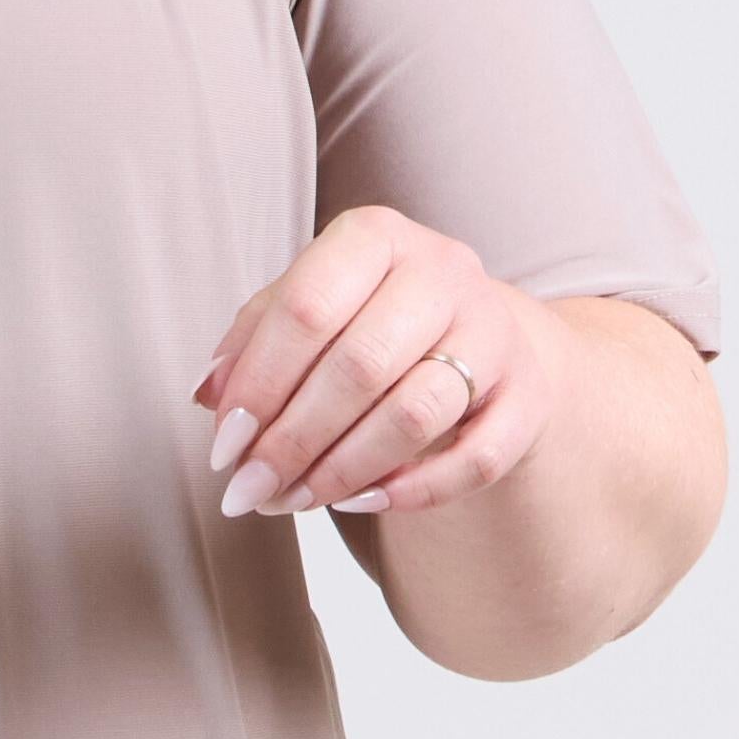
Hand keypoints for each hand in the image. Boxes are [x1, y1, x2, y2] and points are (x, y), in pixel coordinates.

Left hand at [191, 205, 572, 520]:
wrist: (476, 339)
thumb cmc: (367, 321)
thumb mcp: (306, 310)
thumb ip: (252, 343)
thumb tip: (209, 395)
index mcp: (375, 237)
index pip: (307, 307)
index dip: (258, 384)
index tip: (224, 445)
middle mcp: (442, 272)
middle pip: (360, 365)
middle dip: (293, 440)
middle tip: (250, 489)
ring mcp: (495, 331)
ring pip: (415, 414)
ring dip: (342, 470)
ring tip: (293, 500)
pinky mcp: (529, 394)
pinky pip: (477, 457)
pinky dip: (415, 489)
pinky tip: (361, 501)